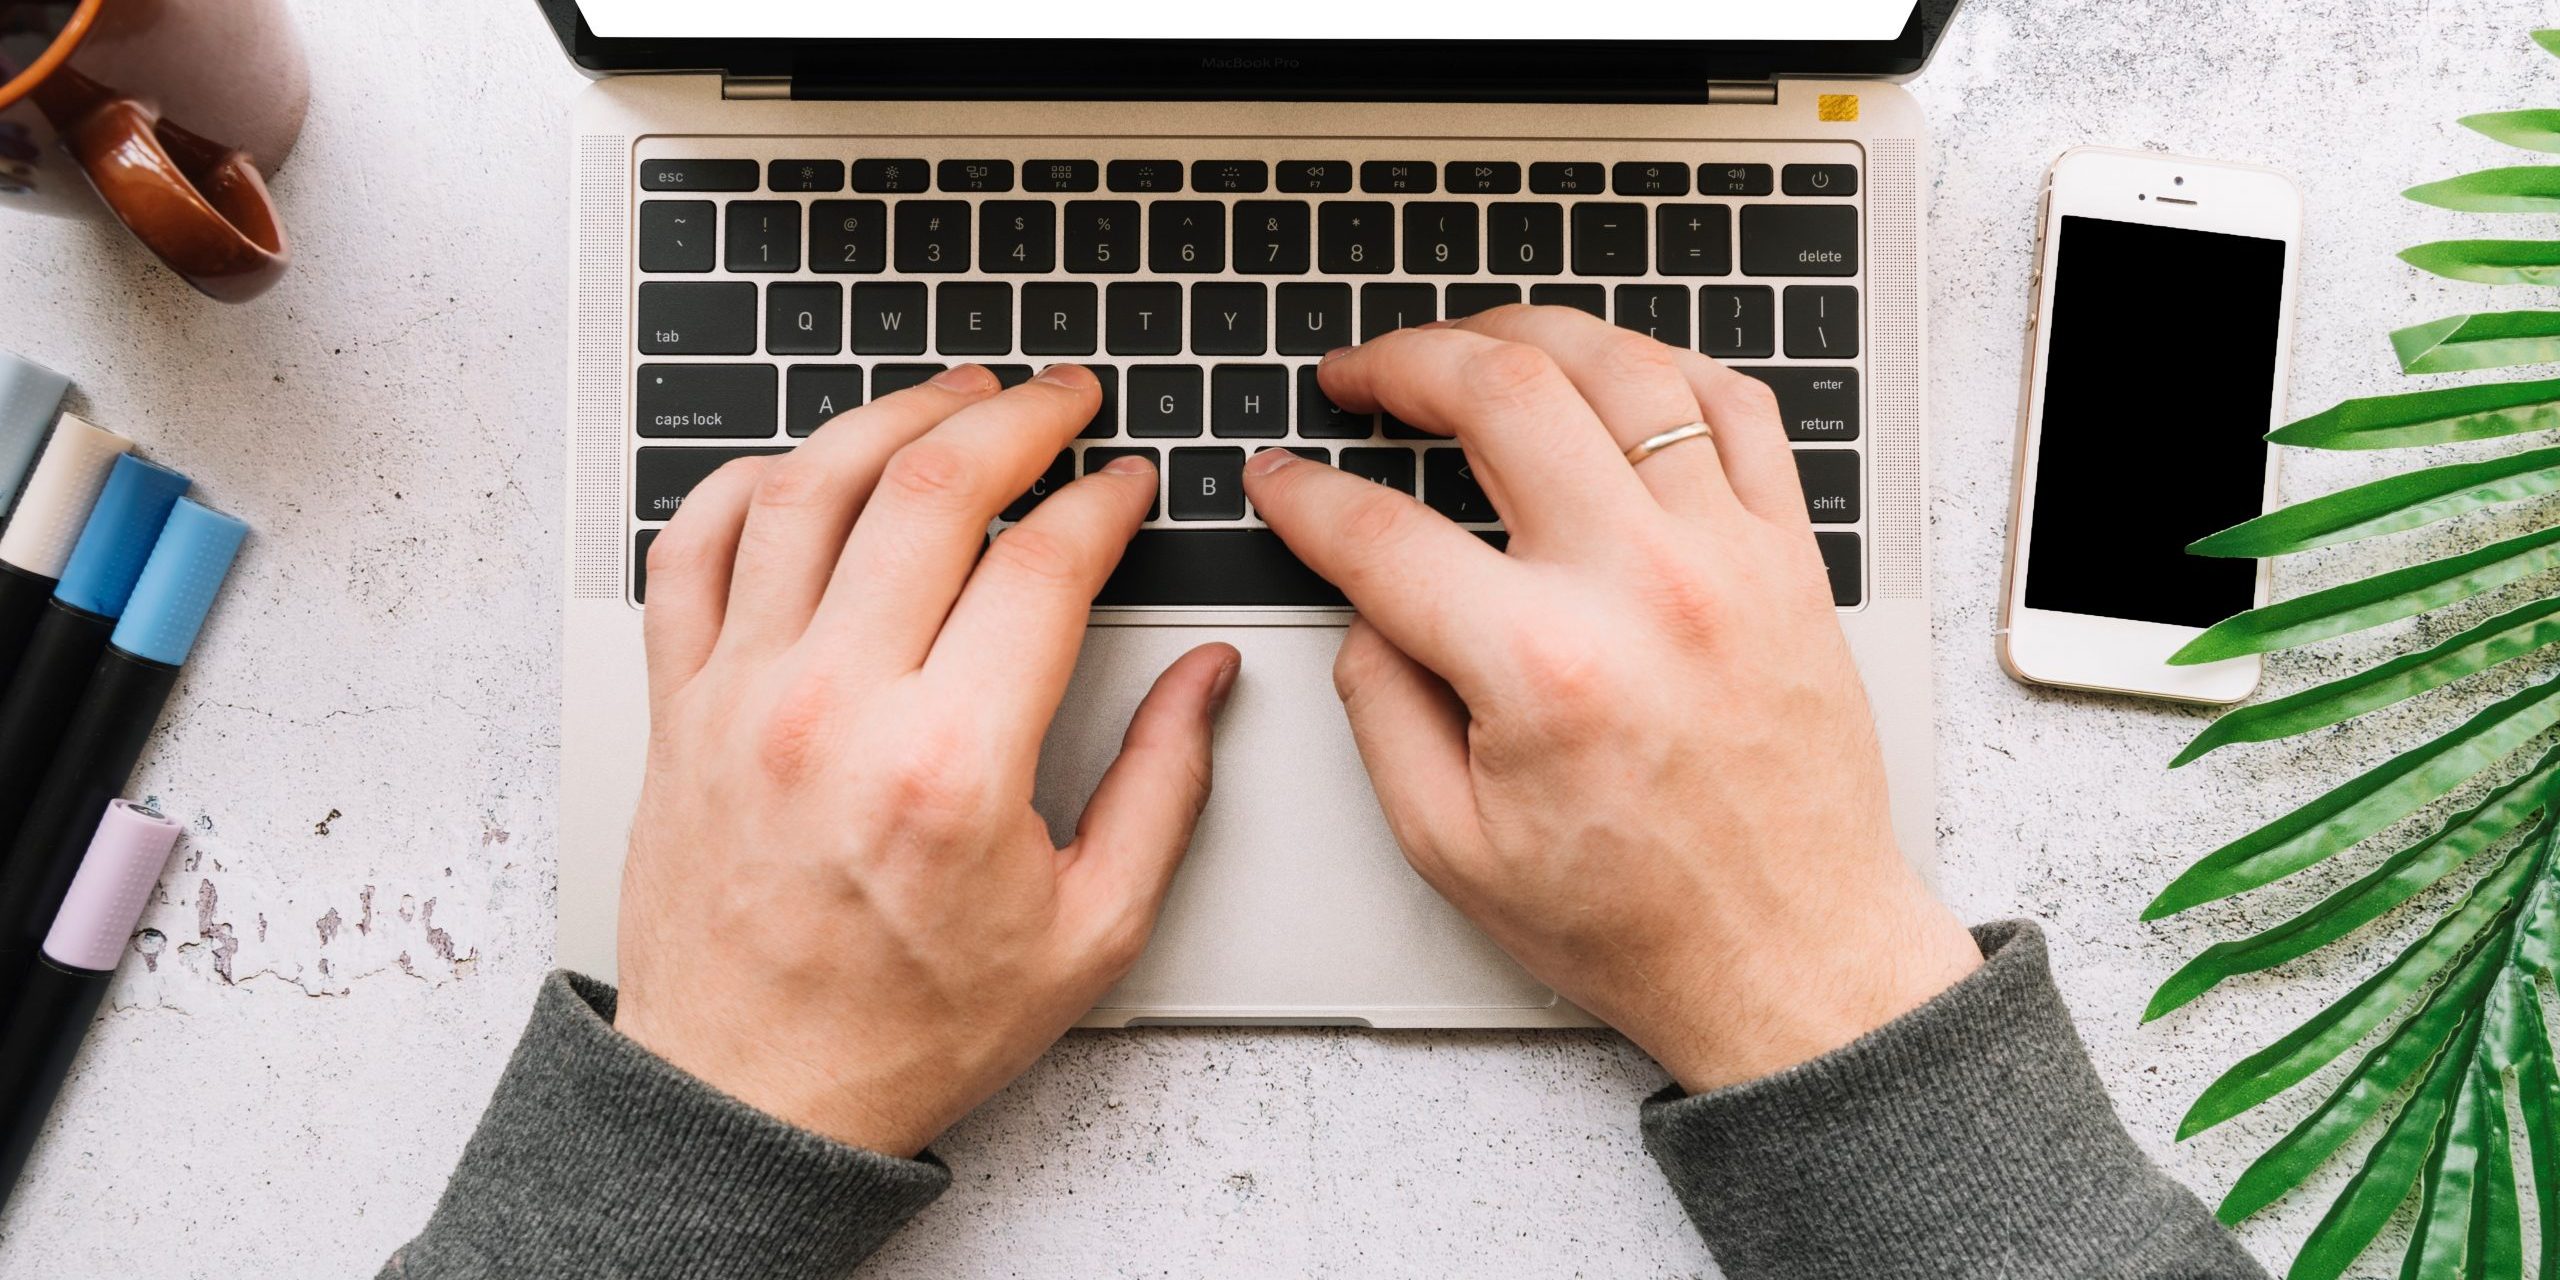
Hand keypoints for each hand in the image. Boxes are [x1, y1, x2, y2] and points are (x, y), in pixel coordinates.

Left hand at [615, 364, 1237, 1156]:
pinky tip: (801, 465)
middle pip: (928, 491)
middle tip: (1061, 398)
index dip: (1103, 499)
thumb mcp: (1089, 932)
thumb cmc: (912, 1025)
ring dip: (889, 416)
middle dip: (1014, 417)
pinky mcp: (679, 706)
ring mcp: (741, 697)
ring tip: (953, 394)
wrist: (754, 1096)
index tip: (1128, 484)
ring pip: (806, 491)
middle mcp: (836, 709)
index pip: (1042, 563)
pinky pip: (689, 550)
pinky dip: (742, 483)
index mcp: (952, 765)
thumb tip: (1207, 679)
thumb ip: (1164, 789)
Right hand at [1245, 308, 1979, 1092]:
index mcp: (1542, 669)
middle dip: (1402, 361)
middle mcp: (1642, 588)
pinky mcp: (1788, 557)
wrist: (1789, 953)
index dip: (1302, 492)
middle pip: (1503, 392)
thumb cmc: (1634, 917)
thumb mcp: (1448, 845)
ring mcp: (1728, 558)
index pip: (1380, 532)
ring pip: (1622, 368)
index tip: (1277, 477)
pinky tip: (1607, 374)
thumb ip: (1380, 704)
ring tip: (1469, 347)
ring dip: (1525, 333)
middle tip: (1359, 375)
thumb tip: (1362, 599)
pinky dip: (1661, 366)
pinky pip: (1734, 407)